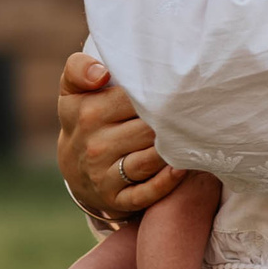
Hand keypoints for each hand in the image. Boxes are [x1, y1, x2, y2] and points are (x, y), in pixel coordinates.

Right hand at [57, 51, 182, 218]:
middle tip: (194, 111)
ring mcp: (103, 175)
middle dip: (171, 120)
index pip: (131, 97)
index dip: (156, 92)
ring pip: (151, 158)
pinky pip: (148, 192)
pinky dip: (167, 181)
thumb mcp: (74, 91)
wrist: (74, 168)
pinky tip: (183, 167)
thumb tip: (102, 72)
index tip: (173, 88)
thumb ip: (80, 68)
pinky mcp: (116, 200)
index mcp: (85, 111)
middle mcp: (93, 144)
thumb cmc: (86, 118)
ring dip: (173, 148)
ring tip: (192, 136)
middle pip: (148, 127)